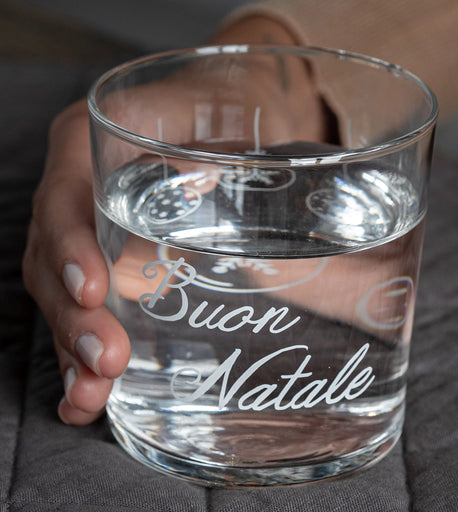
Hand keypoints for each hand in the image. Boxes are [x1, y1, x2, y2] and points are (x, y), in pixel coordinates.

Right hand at [22, 16, 330, 424]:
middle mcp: (83, 188)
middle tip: (105, 364)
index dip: (70, 248)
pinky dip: (83, 350)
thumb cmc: (232, 99)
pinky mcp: (116, 259)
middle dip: (74, 317)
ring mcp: (95, 228)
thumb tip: (203, 197)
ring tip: (90, 395)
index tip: (94, 292)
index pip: (64, 198)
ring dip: (73, 347)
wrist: (243, 102)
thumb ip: (206, 149)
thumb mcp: (222, 111)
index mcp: (92, 141)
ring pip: (64, 292)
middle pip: (54, 258)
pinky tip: (89, 393)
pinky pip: (88, 305)